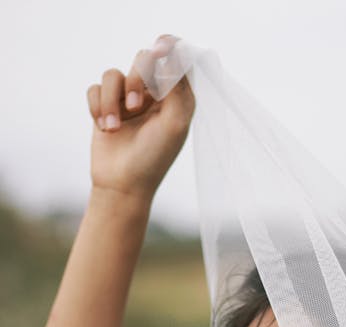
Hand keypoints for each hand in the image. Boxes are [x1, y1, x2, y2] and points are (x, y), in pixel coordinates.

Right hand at [87, 35, 194, 200]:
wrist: (122, 186)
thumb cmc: (153, 159)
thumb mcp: (174, 123)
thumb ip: (177, 87)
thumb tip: (171, 53)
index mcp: (176, 99)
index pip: (175, 60)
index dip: (168, 49)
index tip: (160, 51)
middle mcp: (153, 96)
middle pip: (143, 59)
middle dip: (136, 78)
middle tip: (135, 107)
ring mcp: (127, 101)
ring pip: (113, 74)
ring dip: (111, 99)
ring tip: (114, 126)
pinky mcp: (105, 108)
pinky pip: (95, 88)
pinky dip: (97, 106)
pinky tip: (104, 127)